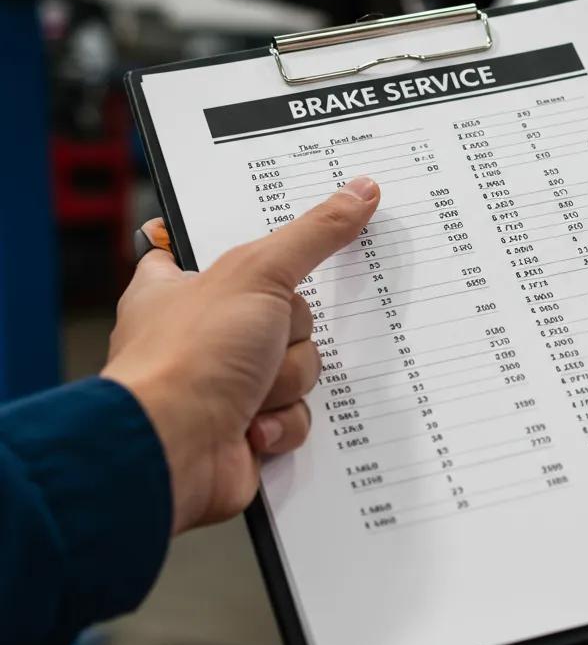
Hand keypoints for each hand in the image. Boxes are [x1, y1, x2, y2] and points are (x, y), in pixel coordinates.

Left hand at [103, 177, 379, 534]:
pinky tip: (250, 425)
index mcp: (182, 283)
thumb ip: (314, 234)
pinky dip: (282, 420)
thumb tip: (360, 192)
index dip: (272, 246)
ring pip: (300, 364)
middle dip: (290, 330)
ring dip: (286, 380)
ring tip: (248, 390)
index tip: (308, 238)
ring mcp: (227, 381)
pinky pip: (297, 413)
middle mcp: (204, 332)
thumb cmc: (187, 358)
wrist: (171, 452)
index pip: (238, 247)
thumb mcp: (258, 273)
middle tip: (264, 334)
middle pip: (291, 312)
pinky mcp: (248, 425)